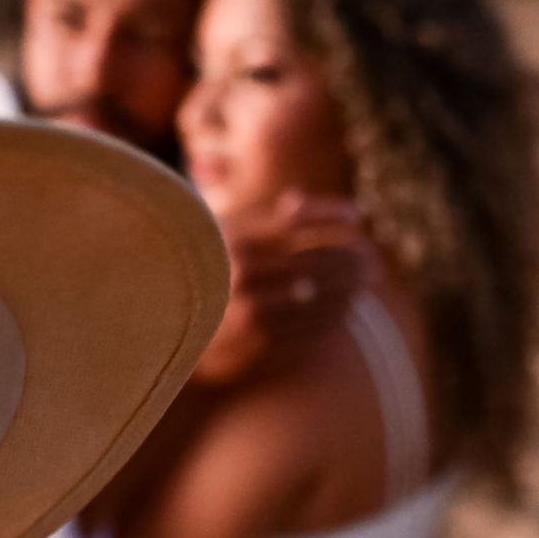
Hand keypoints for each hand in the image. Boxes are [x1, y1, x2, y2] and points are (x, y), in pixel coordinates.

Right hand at [196, 193, 375, 384]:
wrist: (164, 330)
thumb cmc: (200, 276)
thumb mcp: (217, 239)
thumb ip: (259, 221)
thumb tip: (299, 201)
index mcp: (233, 236)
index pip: (296, 217)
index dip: (332, 214)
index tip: (358, 216)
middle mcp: (240, 266)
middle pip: (316, 256)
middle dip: (353, 256)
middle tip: (373, 260)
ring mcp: (247, 301)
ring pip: (319, 291)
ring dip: (350, 287)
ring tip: (367, 283)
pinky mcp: (255, 336)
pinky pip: (307, 323)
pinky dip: (335, 315)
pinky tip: (347, 311)